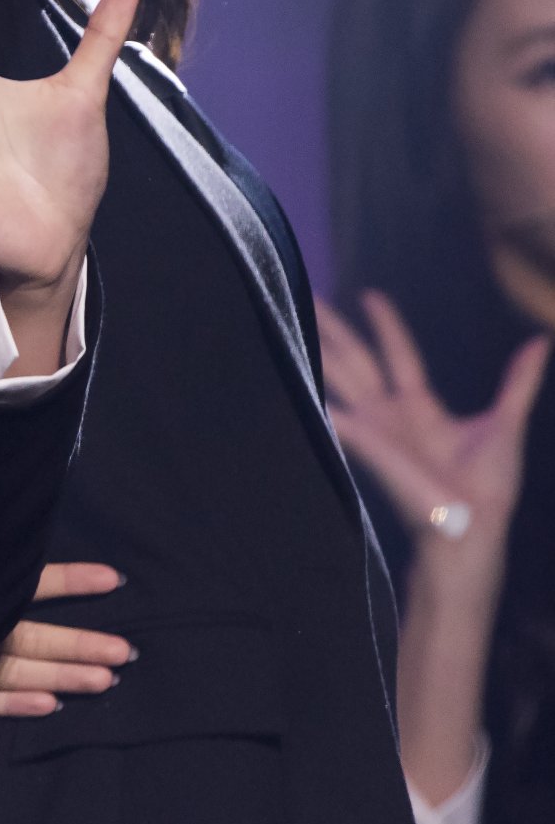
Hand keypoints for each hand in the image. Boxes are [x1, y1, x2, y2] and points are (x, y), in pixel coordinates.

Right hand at [0, 557, 133, 743]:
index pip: (18, 583)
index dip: (67, 581)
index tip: (112, 579)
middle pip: (27, 640)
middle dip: (79, 644)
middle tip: (127, 650)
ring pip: (14, 676)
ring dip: (62, 676)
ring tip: (107, 678)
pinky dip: (15, 707)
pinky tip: (51, 706)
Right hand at [315, 290, 549, 551]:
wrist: (476, 530)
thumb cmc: (489, 490)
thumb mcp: (506, 424)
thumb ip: (517, 383)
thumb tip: (538, 343)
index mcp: (420, 406)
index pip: (398, 354)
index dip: (385, 325)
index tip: (369, 296)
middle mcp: (391, 415)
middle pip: (355, 360)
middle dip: (333, 327)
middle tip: (308, 293)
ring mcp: (376, 430)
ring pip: (341, 377)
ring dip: (317, 349)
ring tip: (293, 320)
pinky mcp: (371, 447)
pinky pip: (340, 419)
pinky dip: (319, 403)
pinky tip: (295, 376)